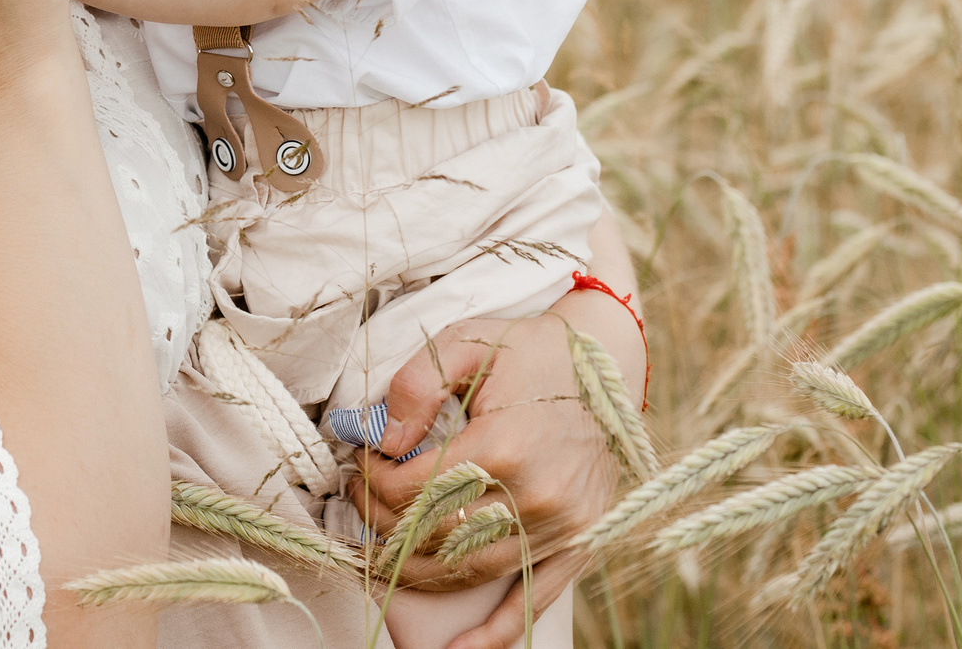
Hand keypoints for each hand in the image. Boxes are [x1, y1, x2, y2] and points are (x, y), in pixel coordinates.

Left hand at [348, 301, 645, 648]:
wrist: (604, 361)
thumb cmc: (527, 350)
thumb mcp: (466, 341)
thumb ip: (417, 384)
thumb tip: (381, 438)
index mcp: (506, 446)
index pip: (414, 491)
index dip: (372, 484)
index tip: (357, 465)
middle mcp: (537, 496)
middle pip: (435, 535)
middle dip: (382, 522)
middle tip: (358, 499)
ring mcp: (562, 527)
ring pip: (470, 571)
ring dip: (415, 570)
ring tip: (381, 548)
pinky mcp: (579, 542)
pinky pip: (532, 597)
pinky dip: (494, 630)